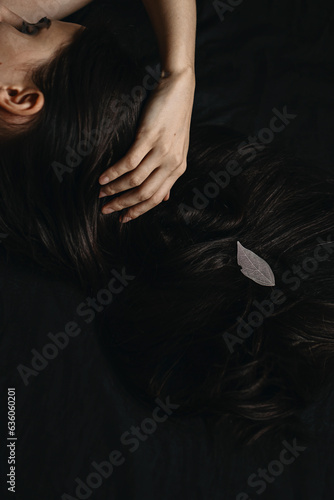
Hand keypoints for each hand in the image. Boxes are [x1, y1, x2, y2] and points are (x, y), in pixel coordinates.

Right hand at [98, 67, 195, 221]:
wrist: (179, 90)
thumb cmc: (174, 120)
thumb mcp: (176, 151)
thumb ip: (169, 174)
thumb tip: (164, 199)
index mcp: (178, 169)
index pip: (156, 199)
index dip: (138, 211)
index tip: (122, 218)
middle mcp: (171, 164)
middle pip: (144, 194)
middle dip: (123, 204)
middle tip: (105, 209)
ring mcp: (161, 151)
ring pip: (135, 180)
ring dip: (115, 189)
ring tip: (101, 192)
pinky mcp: (149, 137)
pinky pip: (129, 162)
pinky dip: (113, 173)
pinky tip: (102, 178)